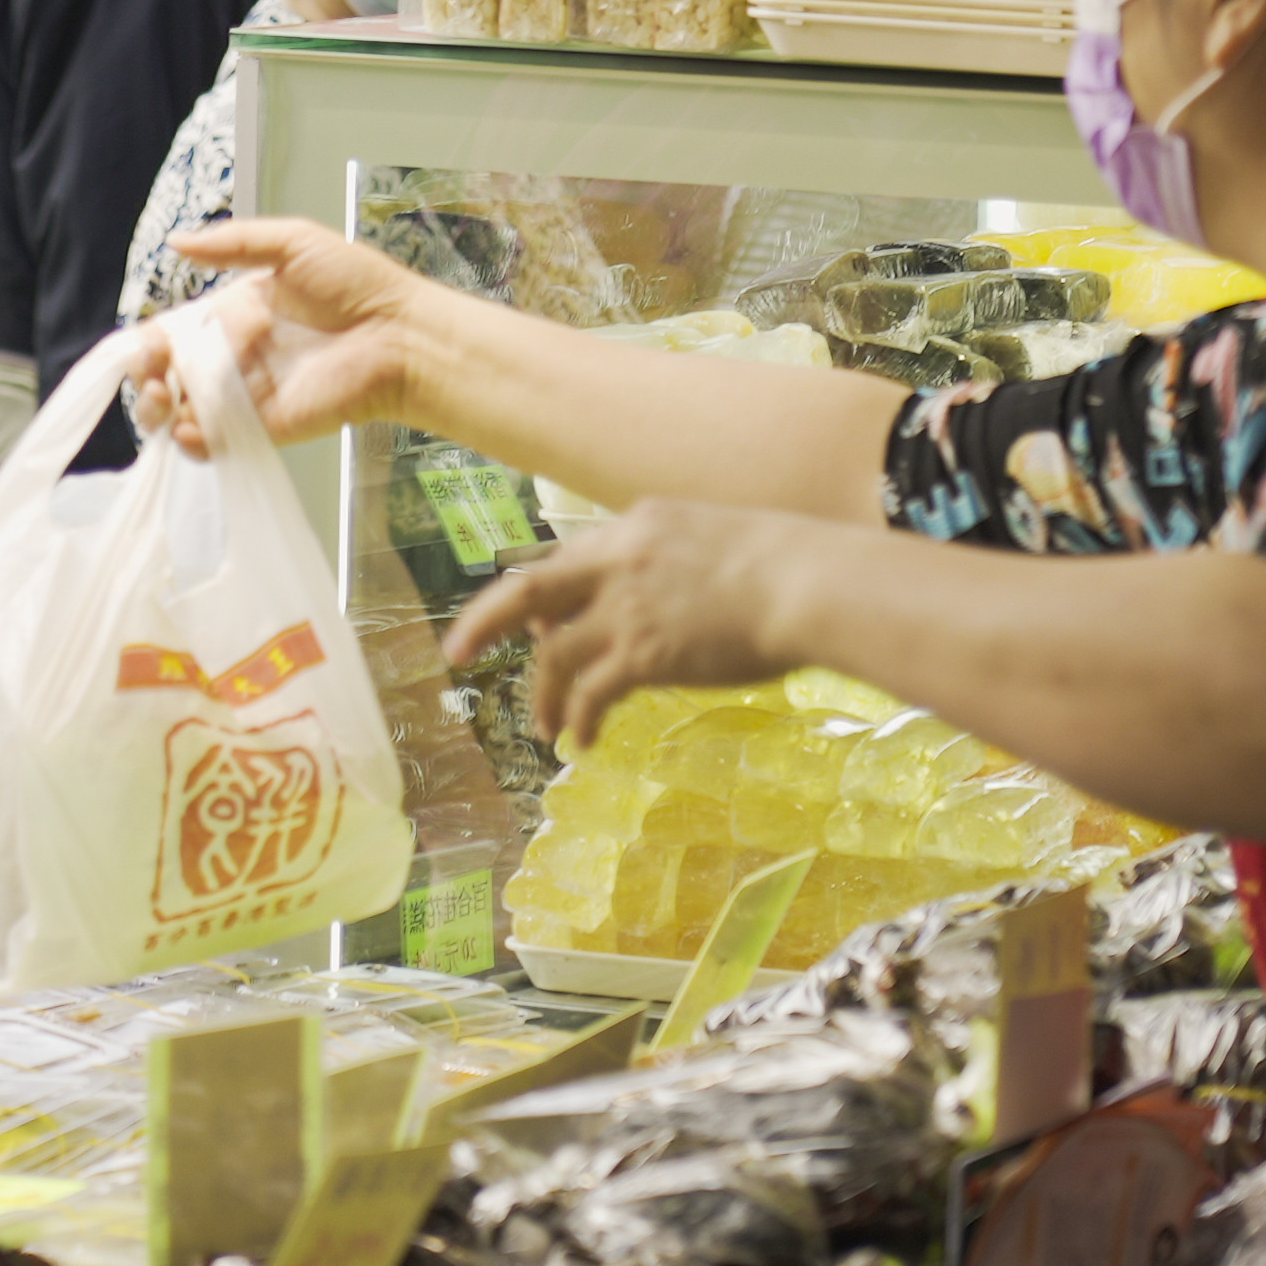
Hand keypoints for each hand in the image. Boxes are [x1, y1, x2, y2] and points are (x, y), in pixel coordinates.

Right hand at [137, 221, 432, 456]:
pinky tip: (189, 427)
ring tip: (163, 400)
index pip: (174, 334)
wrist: (402, 335)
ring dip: (159, 411)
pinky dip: (194, 441)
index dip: (150, 343)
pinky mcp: (266, 428)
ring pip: (184, 412)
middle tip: (153, 375)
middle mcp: (235, 358)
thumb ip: (233, 243)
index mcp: (234, 315)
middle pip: (170, 376)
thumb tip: (177, 242)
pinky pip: (217, 443)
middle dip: (147, 379)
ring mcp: (248, 396)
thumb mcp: (294, 243)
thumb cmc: (359, 284)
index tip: (148, 345)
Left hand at [445, 500, 826, 746]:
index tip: (534, 621)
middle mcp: (620, 560)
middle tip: (456, 652)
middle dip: (484, 621)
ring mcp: (627, 606)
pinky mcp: (643, 652)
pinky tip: (584, 741)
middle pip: (528, 589)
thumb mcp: (720, 538)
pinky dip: (580, 719)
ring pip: (556, 653)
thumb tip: (676, 593)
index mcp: (639, 525)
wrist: (809, 582)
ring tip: (546, 728)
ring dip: (544, 695)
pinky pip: (591, 692)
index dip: (546, 594)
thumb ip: (679, 559)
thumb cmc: (790, 563)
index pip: (570, 558)